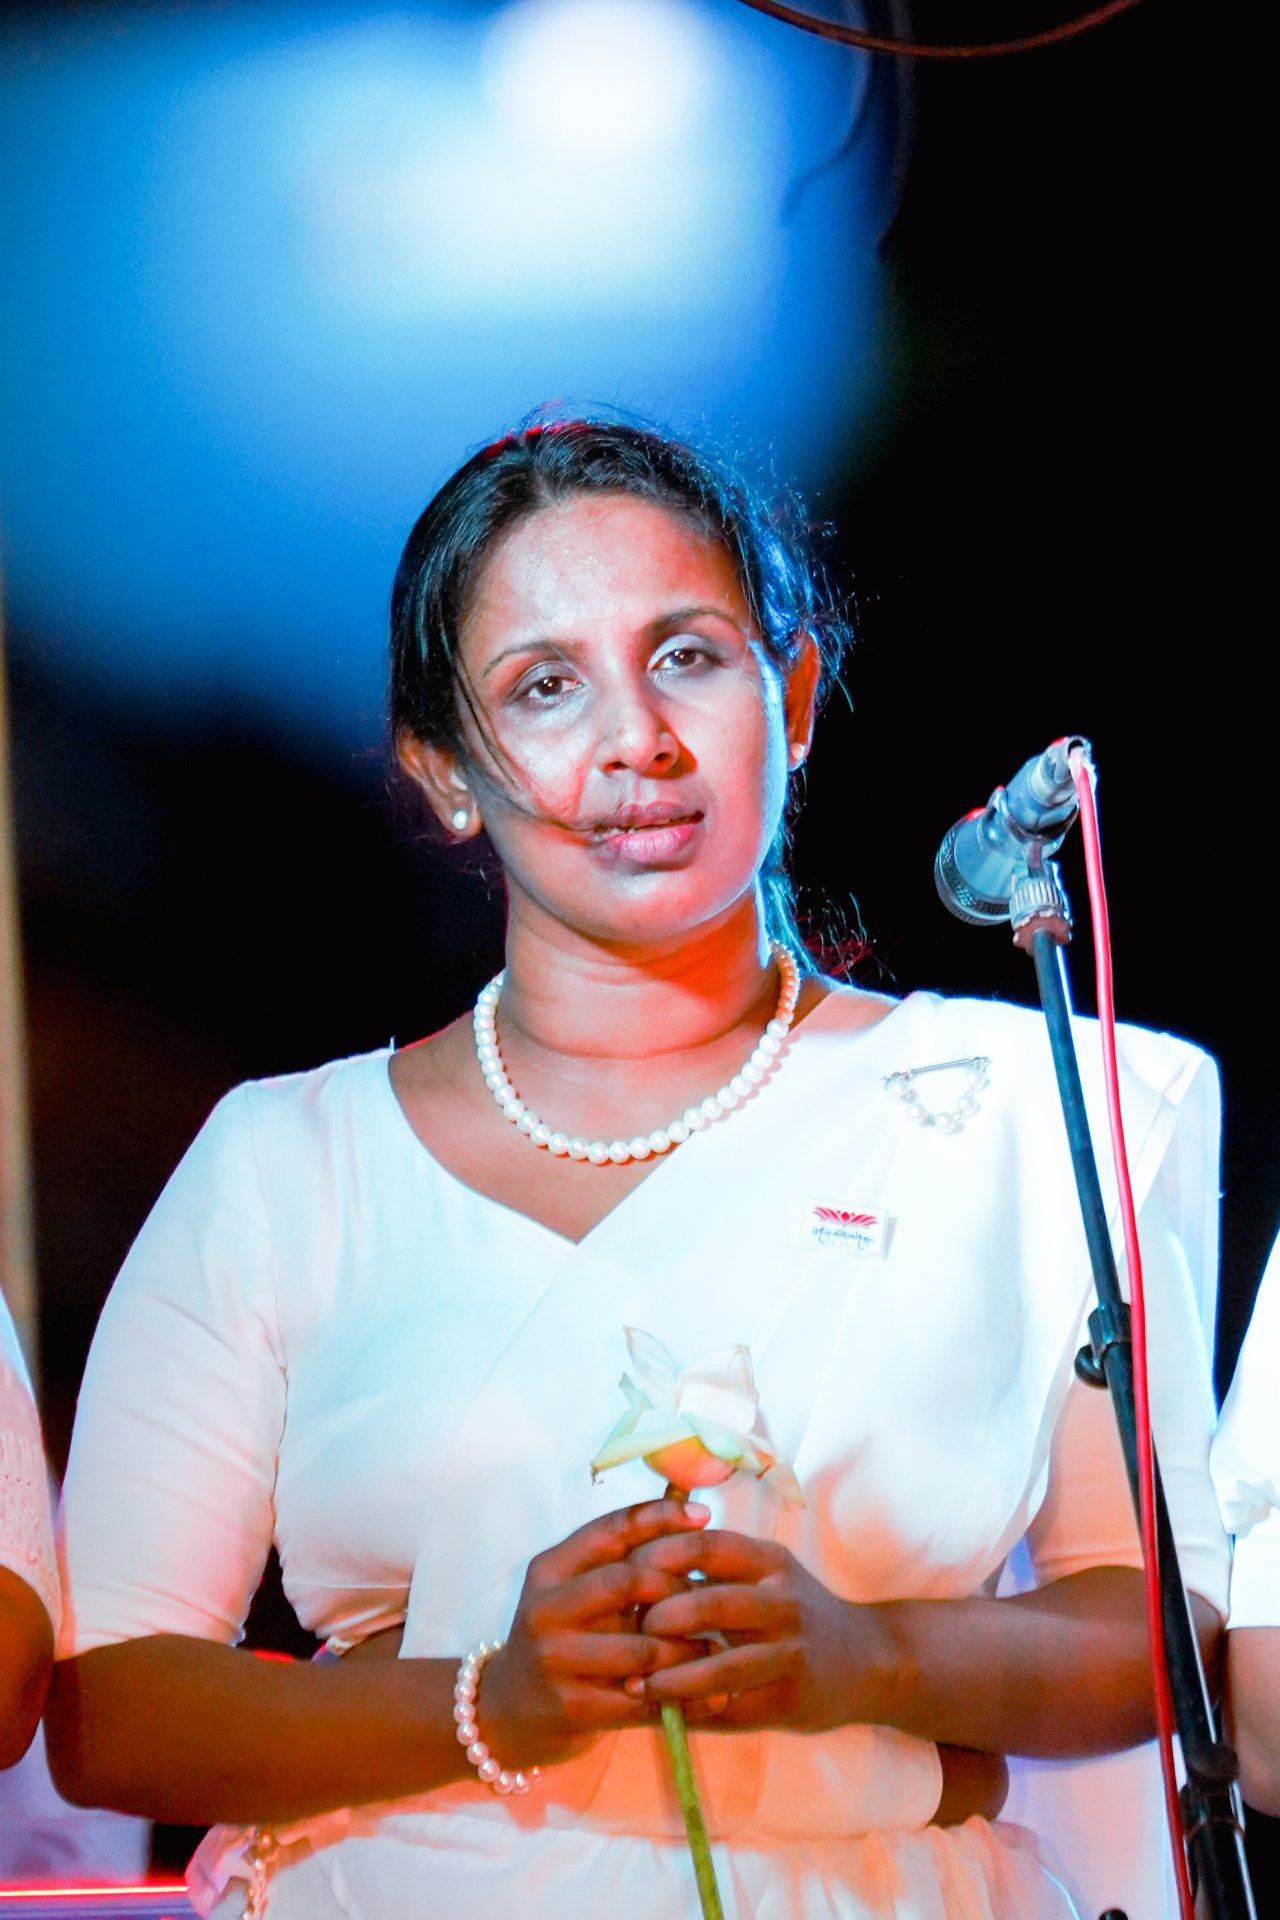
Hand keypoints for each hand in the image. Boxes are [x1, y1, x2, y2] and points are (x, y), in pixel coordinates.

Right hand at [475, 1498, 709, 1768]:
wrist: (508, 1711)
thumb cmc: (562, 1638)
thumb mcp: (574, 1590)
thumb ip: (621, 1556)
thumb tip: (688, 1504)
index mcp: (550, 1569)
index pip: (610, 1529)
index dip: (660, 1516)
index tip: (705, 1514)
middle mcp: (546, 1608)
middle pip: (627, 1582)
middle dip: (677, 1587)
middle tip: (709, 1598)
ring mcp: (555, 1659)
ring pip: (642, 1649)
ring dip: (688, 1650)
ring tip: (715, 1649)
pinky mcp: (571, 1708)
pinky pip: (641, 1702)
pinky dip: (683, 1699)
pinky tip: (712, 1697)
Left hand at [630, 1528, 894, 1734]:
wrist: (868, 1659)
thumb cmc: (798, 1611)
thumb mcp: (768, 1573)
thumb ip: (717, 1567)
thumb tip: (636, 1563)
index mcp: (771, 1562)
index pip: (707, 1545)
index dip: (659, 1557)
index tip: (621, 1571)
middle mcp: (784, 1602)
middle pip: (713, 1602)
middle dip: (661, 1617)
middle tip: (625, 1631)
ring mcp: (791, 1653)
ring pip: (723, 1666)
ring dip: (672, 1677)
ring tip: (634, 1685)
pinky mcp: (791, 1700)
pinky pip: (733, 1709)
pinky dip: (693, 1714)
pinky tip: (663, 1716)